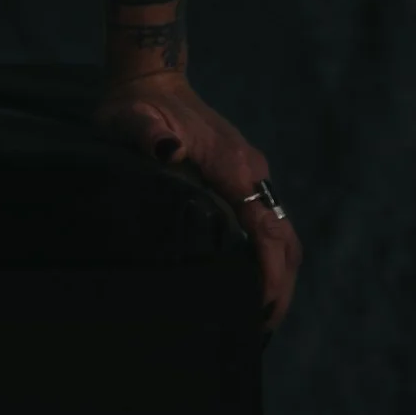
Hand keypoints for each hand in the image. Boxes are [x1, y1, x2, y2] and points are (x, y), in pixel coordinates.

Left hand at [94, 70, 302, 334]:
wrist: (151, 82)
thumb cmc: (135, 106)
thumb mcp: (130, 119)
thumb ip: (147, 133)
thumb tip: (167, 149)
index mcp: (233, 164)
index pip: (265, 228)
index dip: (269, 272)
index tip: (261, 308)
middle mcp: (251, 172)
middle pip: (285, 240)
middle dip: (280, 288)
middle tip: (259, 333)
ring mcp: (251, 176)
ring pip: (282, 235)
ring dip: (278, 278)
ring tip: (259, 321)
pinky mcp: (244, 180)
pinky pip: (267, 227)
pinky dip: (270, 261)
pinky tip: (250, 287)